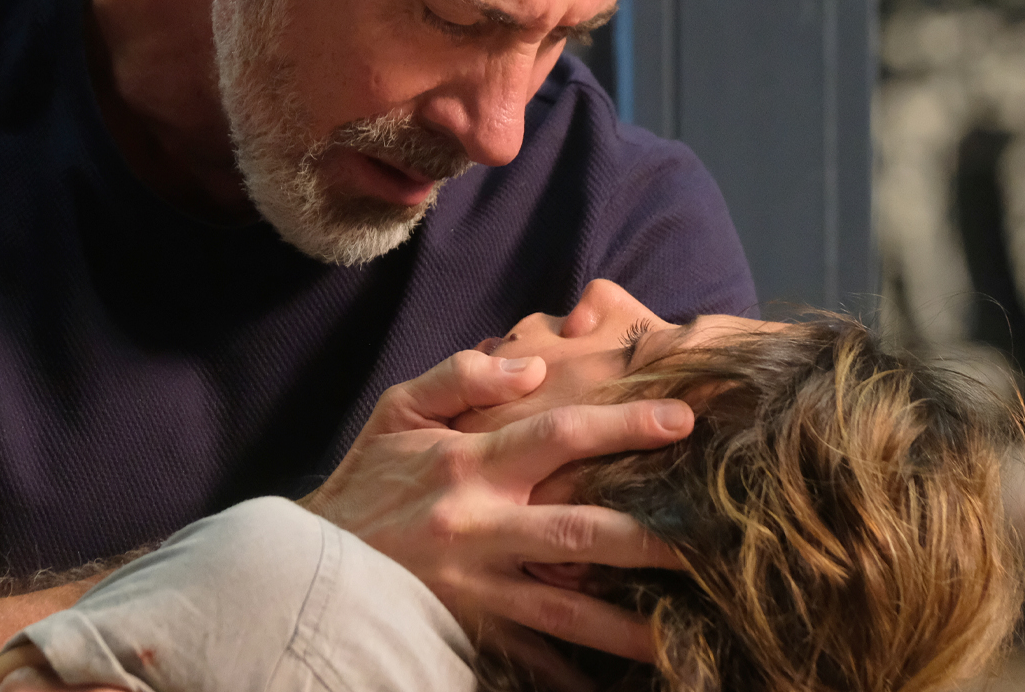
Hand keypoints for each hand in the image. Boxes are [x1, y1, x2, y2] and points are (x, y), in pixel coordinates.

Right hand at [300, 350, 692, 687]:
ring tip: (687, 634)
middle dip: (652, 539)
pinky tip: (614, 683)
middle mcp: (479, 525)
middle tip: (716, 541)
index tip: (683, 423)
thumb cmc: (366, 479)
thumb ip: (463, 377)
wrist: (309, 560)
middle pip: (581, 533)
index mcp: (468, 464)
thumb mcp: (399, 410)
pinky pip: (531, 658)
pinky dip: (571, 674)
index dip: (624, 428)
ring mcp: (476, 586)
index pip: (559, 436)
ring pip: (567, 609)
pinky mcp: (469, 629)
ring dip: (629, 624)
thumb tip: (531, 365)